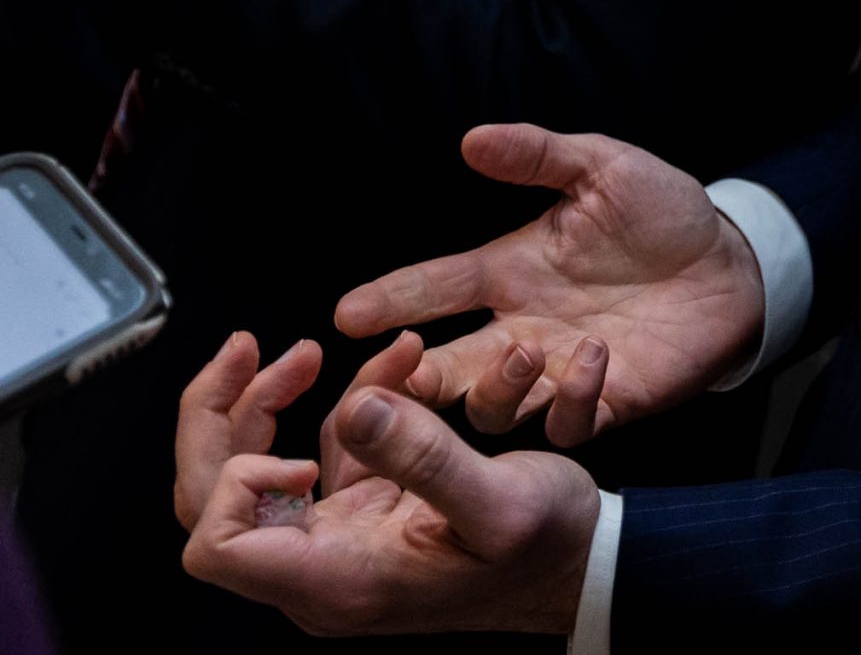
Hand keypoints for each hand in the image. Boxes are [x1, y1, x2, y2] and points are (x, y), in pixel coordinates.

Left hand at [178, 332, 597, 637]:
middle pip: (210, 501)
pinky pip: (321, 450)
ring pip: (251, 470)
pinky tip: (390, 363)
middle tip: (247, 349)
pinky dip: (344, 400)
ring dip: (273, 399)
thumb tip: (354, 406)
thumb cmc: (548, 550)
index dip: (238, 482)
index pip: (218, 545)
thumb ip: (425, 456)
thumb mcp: (502, 498)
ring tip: (313, 350)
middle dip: (220, 416)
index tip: (304, 448)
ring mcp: (337, 538)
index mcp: (338, 578)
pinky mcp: (362, 511)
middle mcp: (321, 566)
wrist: (583, 565)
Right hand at [335, 124, 765, 444]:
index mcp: (511, 271)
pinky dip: (574, 400)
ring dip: (497, 390)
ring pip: (497, 410)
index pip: (435, 288)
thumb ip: (540, 155)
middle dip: (416, 378)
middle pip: (448, 368)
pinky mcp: (610, 399)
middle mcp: (524, 326)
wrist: (733, 259)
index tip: (348, 313)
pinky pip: (572, 423)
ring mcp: (562, 369)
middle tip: (401, 373)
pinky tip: (595, 356)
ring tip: (522, 348)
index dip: (392, 299)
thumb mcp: (603, 168)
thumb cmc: (662, 213)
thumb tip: (472, 139)